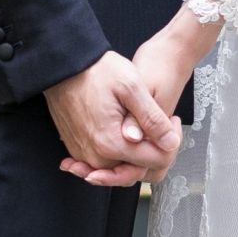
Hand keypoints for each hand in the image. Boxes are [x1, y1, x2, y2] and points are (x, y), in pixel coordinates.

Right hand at [42, 50, 180, 182]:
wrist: (65, 66)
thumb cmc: (97, 72)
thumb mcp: (132, 86)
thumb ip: (152, 118)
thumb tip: (170, 142)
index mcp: (112, 144)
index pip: (156, 162)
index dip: (171, 143)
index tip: (172, 122)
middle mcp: (97, 157)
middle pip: (139, 170)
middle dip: (156, 150)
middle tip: (162, 123)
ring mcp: (86, 155)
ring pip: (123, 168)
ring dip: (139, 153)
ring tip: (144, 124)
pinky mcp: (79, 149)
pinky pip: (106, 163)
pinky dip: (121, 153)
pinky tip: (128, 134)